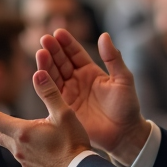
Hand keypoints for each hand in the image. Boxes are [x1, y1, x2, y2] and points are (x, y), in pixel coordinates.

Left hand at [0, 69, 92, 166]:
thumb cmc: (73, 145)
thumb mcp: (65, 114)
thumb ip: (50, 93)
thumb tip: (38, 73)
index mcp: (22, 132)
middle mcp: (18, 148)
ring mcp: (24, 161)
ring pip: (8, 144)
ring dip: (6, 133)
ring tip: (13, 125)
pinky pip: (19, 154)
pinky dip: (19, 144)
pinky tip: (31, 143)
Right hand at [36, 30, 150, 164]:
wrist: (124, 134)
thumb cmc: (127, 106)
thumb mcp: (123, 79)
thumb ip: (113, 58)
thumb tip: (104, 35)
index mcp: (90, 71)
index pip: (75, 53)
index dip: (67, 43)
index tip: (58, 32)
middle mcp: (76, 80)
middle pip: (61, 62)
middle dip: (53, 50)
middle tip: (45, 40)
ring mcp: (69, 94)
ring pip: (53, 75)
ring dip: (46, 64)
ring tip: (41, 53)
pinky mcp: (63, 108)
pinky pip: (51, 93)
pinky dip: (44, 83)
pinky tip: (39, 73)